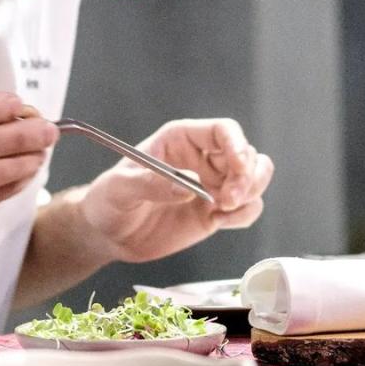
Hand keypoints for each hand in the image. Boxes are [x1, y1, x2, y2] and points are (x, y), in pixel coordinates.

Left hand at [76, 118, 272, 263]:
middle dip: (248, 176)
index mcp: (181, 139)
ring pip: (256, 177)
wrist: (108, 234)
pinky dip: (244, 214)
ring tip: (224, 210)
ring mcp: (212, 185)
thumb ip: (151, 184)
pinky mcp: (216, 211)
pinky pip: (248, 207)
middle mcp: (202, 158)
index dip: (237, 145)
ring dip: (251, 193)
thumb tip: (188, 187)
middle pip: (247, 154)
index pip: (223, 131)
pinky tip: (220, 222)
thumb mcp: (119, 188)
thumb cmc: (109, 201)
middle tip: (228, 199)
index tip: (238, 168)